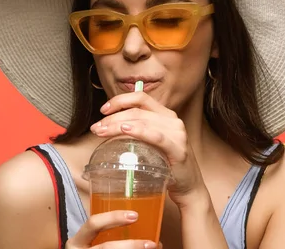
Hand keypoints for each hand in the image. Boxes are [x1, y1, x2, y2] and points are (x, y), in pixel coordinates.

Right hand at [65, 210, 160, 248]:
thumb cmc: (92, 248)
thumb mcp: (93, 240)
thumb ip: (109, 232)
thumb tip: (145, 229)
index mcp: (78, 241)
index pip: (93, 224)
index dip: (114, 217)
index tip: (135, 215)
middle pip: (108, 247)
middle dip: (131, 245)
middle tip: (151, 243)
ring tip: (153, 248)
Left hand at [90, 91, 208, 206]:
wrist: (187, 186)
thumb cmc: (166, 165)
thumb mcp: (151, 143)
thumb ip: (138, 132)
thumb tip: (109, 126)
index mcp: (165, 115)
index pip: (141, 98)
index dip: (120, 100)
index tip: (103, 110)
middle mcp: (172, 120)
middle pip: (137, 110)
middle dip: (113, 117)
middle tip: (96, 128)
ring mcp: (177, 133)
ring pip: (142, 121)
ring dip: (118, 124)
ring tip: (103, 132)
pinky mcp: (178, 149)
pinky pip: (156, 136)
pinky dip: (140, 131)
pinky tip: (126, 130)